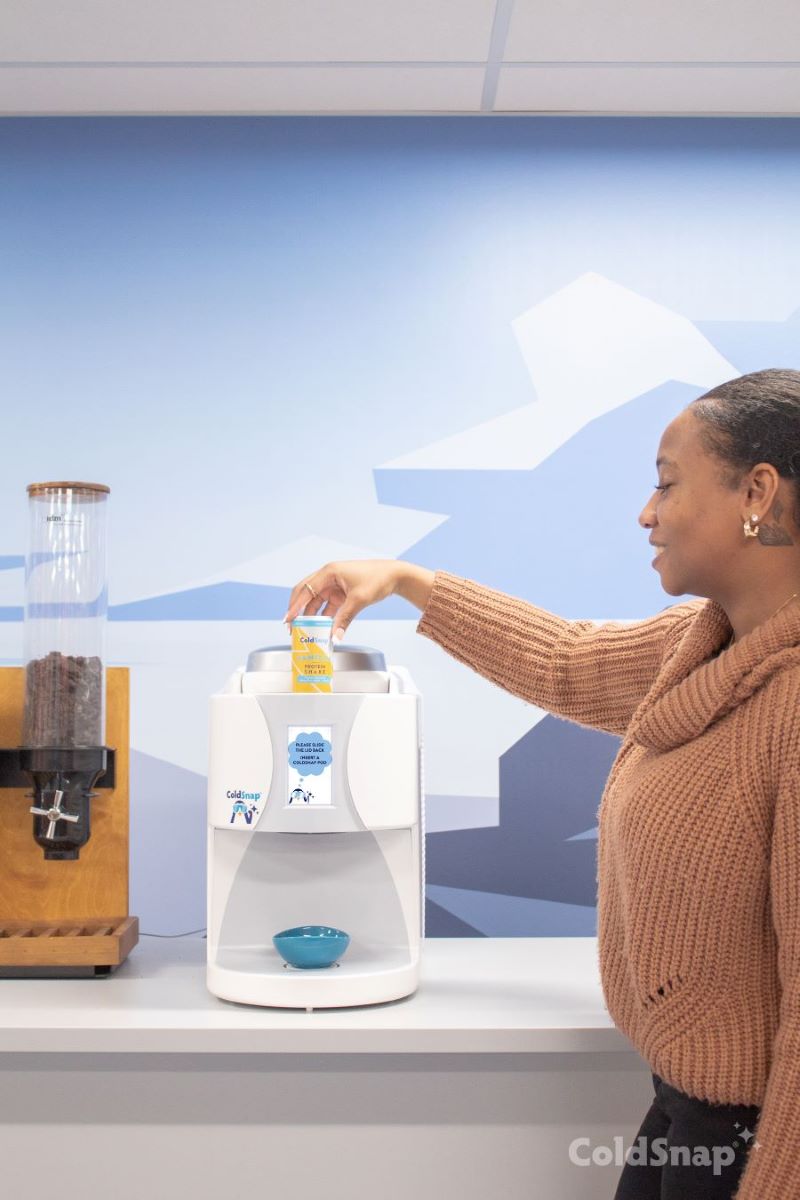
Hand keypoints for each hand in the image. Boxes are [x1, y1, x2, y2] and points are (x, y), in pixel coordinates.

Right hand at [283, 560, 403, 641]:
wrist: (394, 576)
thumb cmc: (377, 579)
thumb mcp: (359, 600)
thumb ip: (344, 619)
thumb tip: (334, 637)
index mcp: (329, 572)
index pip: (305, 590)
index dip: (294, 606)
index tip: (288, 620)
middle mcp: (328, 577)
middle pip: (306, 594)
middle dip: (297, 610)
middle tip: (291, 627)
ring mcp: (334, 585)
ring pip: (316, 602)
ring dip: (310, 615)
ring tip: (304, 631)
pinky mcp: (341, 593)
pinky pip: (327, 606)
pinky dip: (323, 617)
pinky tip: (320, 628)